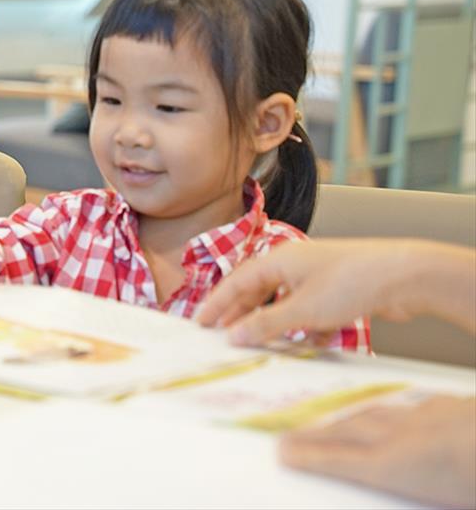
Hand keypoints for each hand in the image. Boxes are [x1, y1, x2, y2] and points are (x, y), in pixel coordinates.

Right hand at [198, 239, 431, 345]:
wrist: (404, 276)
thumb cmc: (350, 283)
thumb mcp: (302, 310)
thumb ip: (265, 324)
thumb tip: (233, 335)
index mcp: (278, 260)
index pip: (237, 282)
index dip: (217, 303)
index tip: (201, 322)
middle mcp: (295, 265)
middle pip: (259, 291)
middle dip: (242, 314)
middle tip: (224, 335)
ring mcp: (318, 277)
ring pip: (286, 302)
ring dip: (274, 323)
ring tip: (262, 344)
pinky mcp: (340, 290)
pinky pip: (311, 310)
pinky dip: (306, 326)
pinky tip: (309, 344)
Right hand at [280, 395, 475, 507]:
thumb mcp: (445, 497)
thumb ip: (419, 489)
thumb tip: (388, 469)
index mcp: (399, 465)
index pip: (341, 460)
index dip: (309, 456)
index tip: (283, 452)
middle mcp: (407, 437)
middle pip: (350, 433)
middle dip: (316, 435)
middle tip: (291, 435)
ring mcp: (430, 418)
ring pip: (377, 415)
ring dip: (349, 420)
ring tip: (331, 423)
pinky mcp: (454, 408)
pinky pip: (410, 408)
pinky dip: (391, 412)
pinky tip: (394, 413)